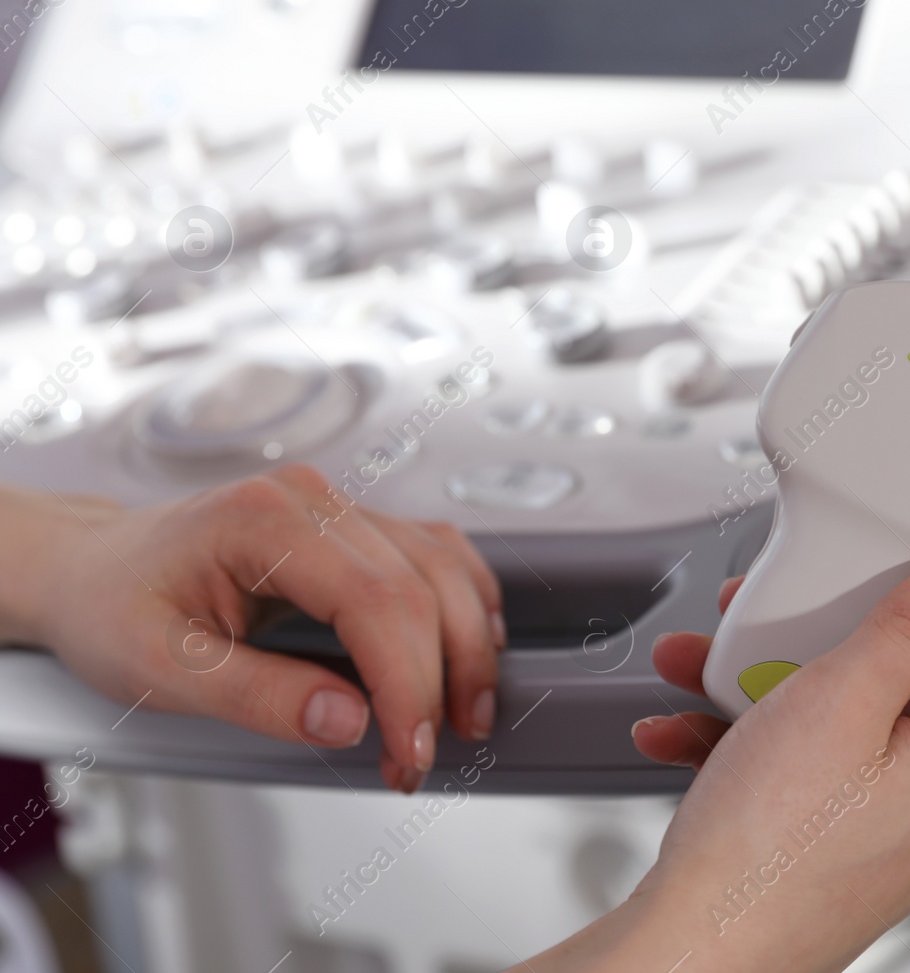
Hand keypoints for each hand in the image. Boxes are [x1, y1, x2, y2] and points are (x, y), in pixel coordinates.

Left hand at [0, 465, 502, 792]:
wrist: (90, 567)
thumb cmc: (113, 606)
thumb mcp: (160, 670)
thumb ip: (258, 696)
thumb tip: (349, 721)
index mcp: (263, 521)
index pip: (376, 601)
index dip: (410, 685)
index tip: (409, 751)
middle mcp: (312, 502)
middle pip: (422, 586)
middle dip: (443, 680)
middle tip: (421, 755)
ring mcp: (338, 508)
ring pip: (445, 566)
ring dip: (470, 645)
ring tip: (463, 716)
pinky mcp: (354, 525)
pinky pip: (437, 553)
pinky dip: (466, 603)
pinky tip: (471, 648)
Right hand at [531, 549, 909, 972]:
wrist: (693, 952)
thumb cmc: (767, 849)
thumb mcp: (842, 699)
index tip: (861, 575)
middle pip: (890, 682)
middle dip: (806, 643)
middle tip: (751, 621)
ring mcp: (881, 838)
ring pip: (829, 726)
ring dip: (756, 689)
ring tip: (696, 669)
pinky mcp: (828, 859)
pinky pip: (796, 776)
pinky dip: (741, 747)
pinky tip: (682, 734)